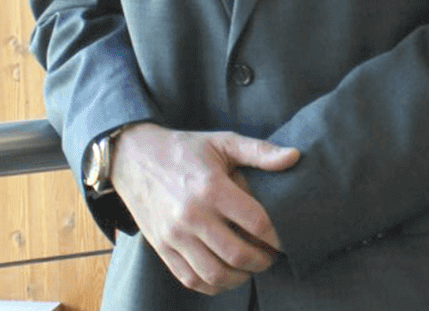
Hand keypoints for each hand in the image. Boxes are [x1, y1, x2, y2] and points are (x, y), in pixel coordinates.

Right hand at [109, 122, 300, 294]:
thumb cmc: (185, 149)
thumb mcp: (223, 142)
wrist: (133, 159)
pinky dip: (213, 285)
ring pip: (214, 273)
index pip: (255, 222)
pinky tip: (227, 276)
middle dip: (262, 261)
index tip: (283, 240)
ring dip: (240, 278)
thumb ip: (260, 151)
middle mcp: (191, 215)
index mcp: (211, 188)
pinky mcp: (161, 248)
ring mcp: (174, 236)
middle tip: (271, 257)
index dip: (276, 236)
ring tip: (251, 268)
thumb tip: (295, 157)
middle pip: (237, 253)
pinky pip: (190, 279)